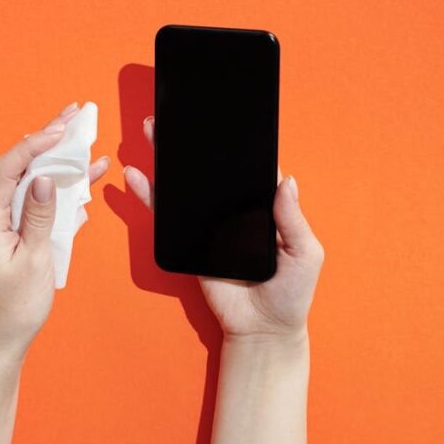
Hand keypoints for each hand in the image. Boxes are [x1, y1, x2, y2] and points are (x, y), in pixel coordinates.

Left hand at [0, 102, 109, 361]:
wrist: (4, 339)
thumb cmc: (15, 305)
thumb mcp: (34, 260)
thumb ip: (40, 216)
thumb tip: (45, 178)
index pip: (9, 168)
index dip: (35, 144)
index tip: (61, 130)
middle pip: (20, 165)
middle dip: (48, 138)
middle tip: (74, 114)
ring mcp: (3, 221)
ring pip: (33, 179)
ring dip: (59, 158)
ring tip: (84, 134)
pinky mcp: (16, 230)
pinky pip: (39, 199)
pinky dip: (62, 186)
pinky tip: (86, 174)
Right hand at [124, 116, 324, 345]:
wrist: (262, 329)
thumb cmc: (291, 292)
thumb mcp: (305, 254)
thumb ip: (293, 219)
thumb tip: (286, 180)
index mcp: (262, 206)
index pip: (248, 169)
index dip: (237, 145)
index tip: (224, 120)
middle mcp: (233, 209)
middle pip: (212, 170)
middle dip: (195, 142)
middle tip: (181, 114)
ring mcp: (209, 223)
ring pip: (186, 186)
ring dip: (169, 158)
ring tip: (155, 130)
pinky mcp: (188, 241)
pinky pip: (166, 215)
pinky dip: (151, 194)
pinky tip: (138, 176)